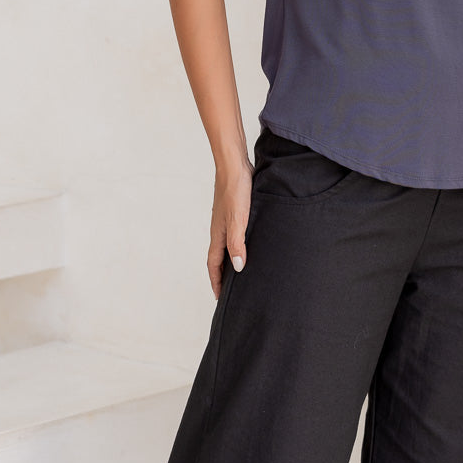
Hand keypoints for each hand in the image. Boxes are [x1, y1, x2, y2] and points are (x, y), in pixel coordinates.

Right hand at [208, 156, 252, 298]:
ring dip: (230, 260)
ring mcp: (226, 220)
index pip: (214, 264)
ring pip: (226, 246)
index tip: (219, 298)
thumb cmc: (235, 190)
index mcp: (218, 234)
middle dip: (222, 275)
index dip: (216, 281)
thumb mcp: (238, 220)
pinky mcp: (234, 212)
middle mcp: (220, 229)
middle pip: (219, 258)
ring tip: (240, 272)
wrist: (234, 165)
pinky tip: (249, 244)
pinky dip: (238, 245)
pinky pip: (234, 235)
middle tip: (230, 291)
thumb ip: (237, 244)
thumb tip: (237, 268)